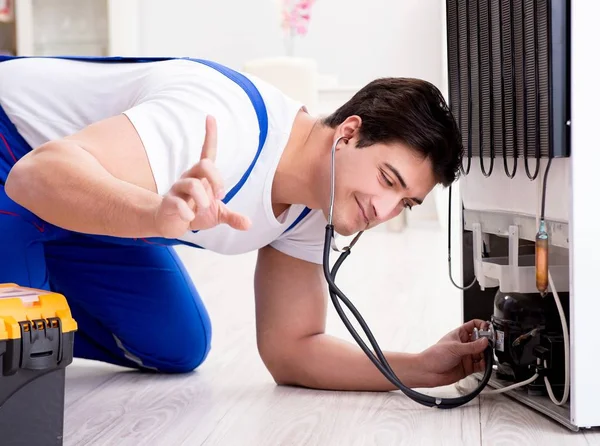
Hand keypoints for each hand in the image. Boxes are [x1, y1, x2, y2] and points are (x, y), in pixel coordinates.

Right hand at [154, 115, 251, 237]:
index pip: (207, 151)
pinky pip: (179, 203)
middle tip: (220, 196)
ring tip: (202, 209)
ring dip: (203, 200)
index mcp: (202, 176)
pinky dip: (188, 213)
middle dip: (216, 180)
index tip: (210, 117)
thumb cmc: (196, 214)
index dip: (210, 134)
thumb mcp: (217, 215)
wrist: (173, 225)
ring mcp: (178, 189)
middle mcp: (189, 177)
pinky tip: (189, 219)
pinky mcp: (169, 202)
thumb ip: (233, 217)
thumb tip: (249, 224)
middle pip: (204, 164)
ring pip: (192, 184)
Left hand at [417, 319, 489, 387]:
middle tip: (491, 344)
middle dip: (487, 342)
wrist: (428, 372)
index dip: (481, 326)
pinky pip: (481, 365)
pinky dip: (485, 365)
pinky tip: (486, 364)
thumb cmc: (434, 356)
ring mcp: (466, 356)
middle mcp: (464, 345)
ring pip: (482, 353)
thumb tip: (485, 342)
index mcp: (459, 335)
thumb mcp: (455, 348)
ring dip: (487, 354)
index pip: (473, 326)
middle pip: (480, 340)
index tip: (488, 329)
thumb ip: (471, 346)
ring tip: (488, 355)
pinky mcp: (468, 367)